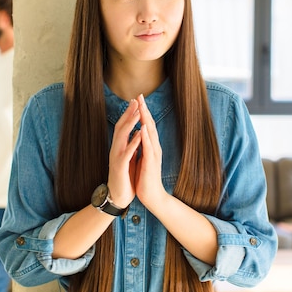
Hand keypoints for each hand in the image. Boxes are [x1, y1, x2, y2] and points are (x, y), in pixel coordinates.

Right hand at [107, 98, 141, 207]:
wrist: (119, 196)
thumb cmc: (125, 177)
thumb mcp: (129, 158)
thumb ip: (131, 145)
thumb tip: (136, 132)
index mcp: (119, 147)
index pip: (123, 126)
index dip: (129, 114)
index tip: (137, 101)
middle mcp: (116, 149)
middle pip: (121, 127)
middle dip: (129, 113)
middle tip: (137, 100)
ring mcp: (117, 157)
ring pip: (122, 136)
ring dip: (131, 123)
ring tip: (138, 112)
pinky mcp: (120, 167)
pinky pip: (127, 152)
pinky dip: (133, 143)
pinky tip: (139, 135)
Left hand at [133, 94, 165, 208]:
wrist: (152, 196)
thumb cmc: (146, 178)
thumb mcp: (143, 158)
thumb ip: (143, 146)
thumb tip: (140, 134)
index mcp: (150, 146)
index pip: (146, 126)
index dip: (142, 112)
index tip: (138, 100)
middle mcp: (154, 147)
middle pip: (149, 125)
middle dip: (144, 110)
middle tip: (140, 96)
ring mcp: (154, 154)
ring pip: (150, 133)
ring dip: (146, 119)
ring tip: (142, 107)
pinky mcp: (151, 163)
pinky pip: (148, 147)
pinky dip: (145, 137)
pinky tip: (143, 128)